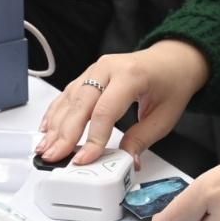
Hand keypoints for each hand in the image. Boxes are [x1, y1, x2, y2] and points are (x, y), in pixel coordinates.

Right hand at [37, 40, 209, 166]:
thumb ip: (142, 139)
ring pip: (70, 99)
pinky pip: (68, 93)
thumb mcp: (165, 116)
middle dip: (65, 134)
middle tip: (53, 156)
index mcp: (131, 75)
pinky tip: (47, 128)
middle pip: (81, 104)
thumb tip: (125, 161)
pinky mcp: (89, 74)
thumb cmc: (172, 82)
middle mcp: (108, 68)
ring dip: (55, 125)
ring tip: (46, 148)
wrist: (173, 59)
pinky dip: (56, 112)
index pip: (105, 111)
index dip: (92, 138)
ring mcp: (96, 69)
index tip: (84, 159)